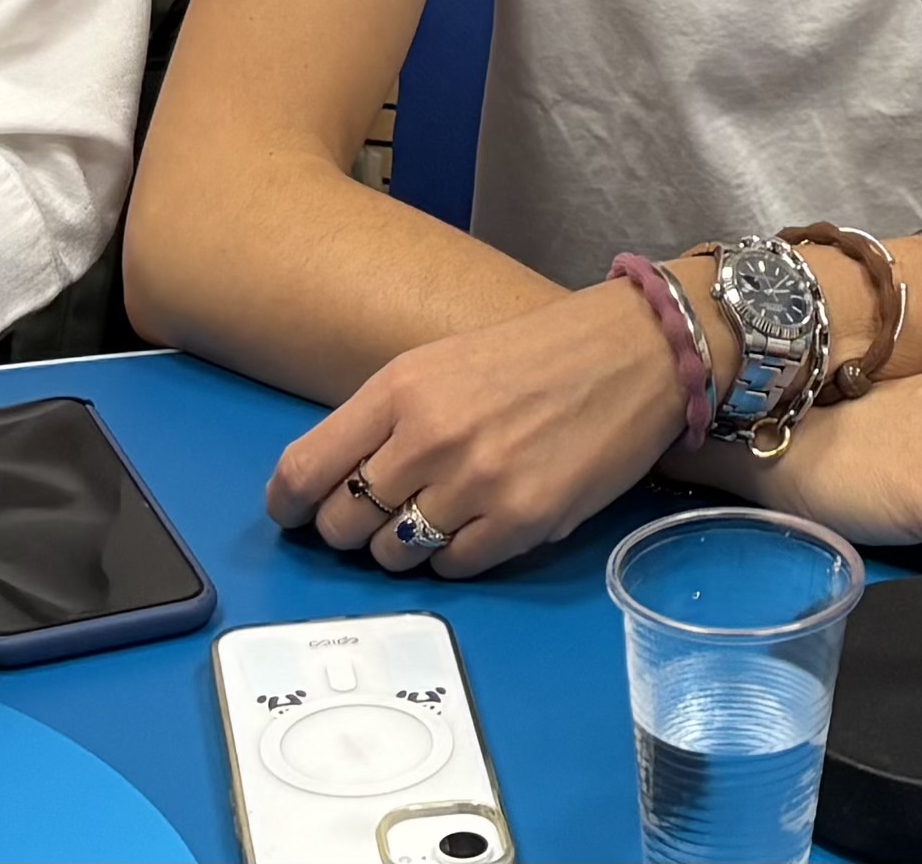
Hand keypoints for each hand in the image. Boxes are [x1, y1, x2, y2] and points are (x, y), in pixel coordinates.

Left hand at [264, 278, 690, 577]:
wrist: (633, 353)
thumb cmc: (535, 358)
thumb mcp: (440, 364)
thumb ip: (384, 419)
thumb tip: (330, 484)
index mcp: (400, 388)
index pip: (304, 468)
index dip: (288, 505)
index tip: (294, 515)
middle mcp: (431, 435)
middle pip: (343, 522)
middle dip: (348, 530)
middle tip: (373, 520)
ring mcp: (478, 481)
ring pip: (393, 554)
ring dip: (401, 549)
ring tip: (433, 520)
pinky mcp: (523, 520)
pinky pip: (452, 568)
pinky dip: (451, 559)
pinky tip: (474, 528)